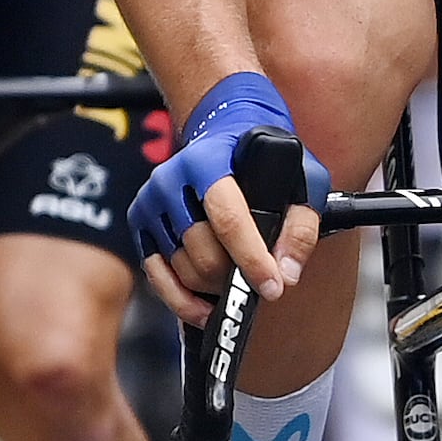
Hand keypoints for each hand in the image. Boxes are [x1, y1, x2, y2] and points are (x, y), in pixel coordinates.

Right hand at [131, 69, 317, 325]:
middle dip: (233, 277)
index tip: (272, 288)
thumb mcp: (301, 179)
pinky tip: (205, 309)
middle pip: (201, 250)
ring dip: (212, 287)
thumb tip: (286, 274)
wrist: (224, 131)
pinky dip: (181, 300)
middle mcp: (171, 179)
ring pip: (181, 267)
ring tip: (236, 284)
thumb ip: (301, 226)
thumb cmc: (265, 159)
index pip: (227, 219)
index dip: (251, 259)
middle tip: (259, 283)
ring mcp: (151, 201)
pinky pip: (157, 275)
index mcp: (208, 161)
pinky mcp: (141, 222)